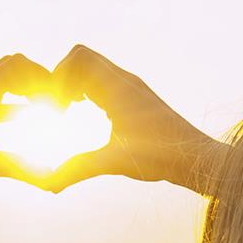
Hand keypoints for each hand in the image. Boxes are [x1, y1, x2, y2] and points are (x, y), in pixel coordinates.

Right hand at [39, 45, 227, 195]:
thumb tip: (48, 185)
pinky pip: (103, 80)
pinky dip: (86, 89)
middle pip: (81, 58)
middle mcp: (124, 80)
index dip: (58, 77)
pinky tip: (84, 114)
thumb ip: (78, 169)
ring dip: (73, 83)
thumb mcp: (114, 163)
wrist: (194, 157)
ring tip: (67, 110)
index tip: (57, 108)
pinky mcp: (133, 97)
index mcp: (118, 87)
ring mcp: (130, 86)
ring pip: (92, 68)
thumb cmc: (160, 157)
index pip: (79, 57)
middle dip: (62, 78)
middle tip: (57, 108)